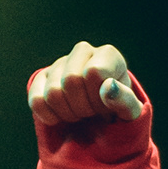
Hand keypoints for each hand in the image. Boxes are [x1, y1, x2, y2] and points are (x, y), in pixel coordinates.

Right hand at [27, 41, 142, 125]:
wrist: (101, 117)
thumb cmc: (117, 111)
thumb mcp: (130, 112)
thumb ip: (125, 101)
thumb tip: (107, 87)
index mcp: (108, 54)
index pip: (93, 72)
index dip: (99, 98)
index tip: (107, 106)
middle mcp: (83, 51)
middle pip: (71, 81)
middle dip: (84, 107)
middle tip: (94, 112)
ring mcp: (60, 63)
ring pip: (53, 93)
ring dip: (69, 114)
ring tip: (81, 113)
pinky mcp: (41, 78)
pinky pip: (36, 101)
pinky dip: (50, 117)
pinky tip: (63, 116)